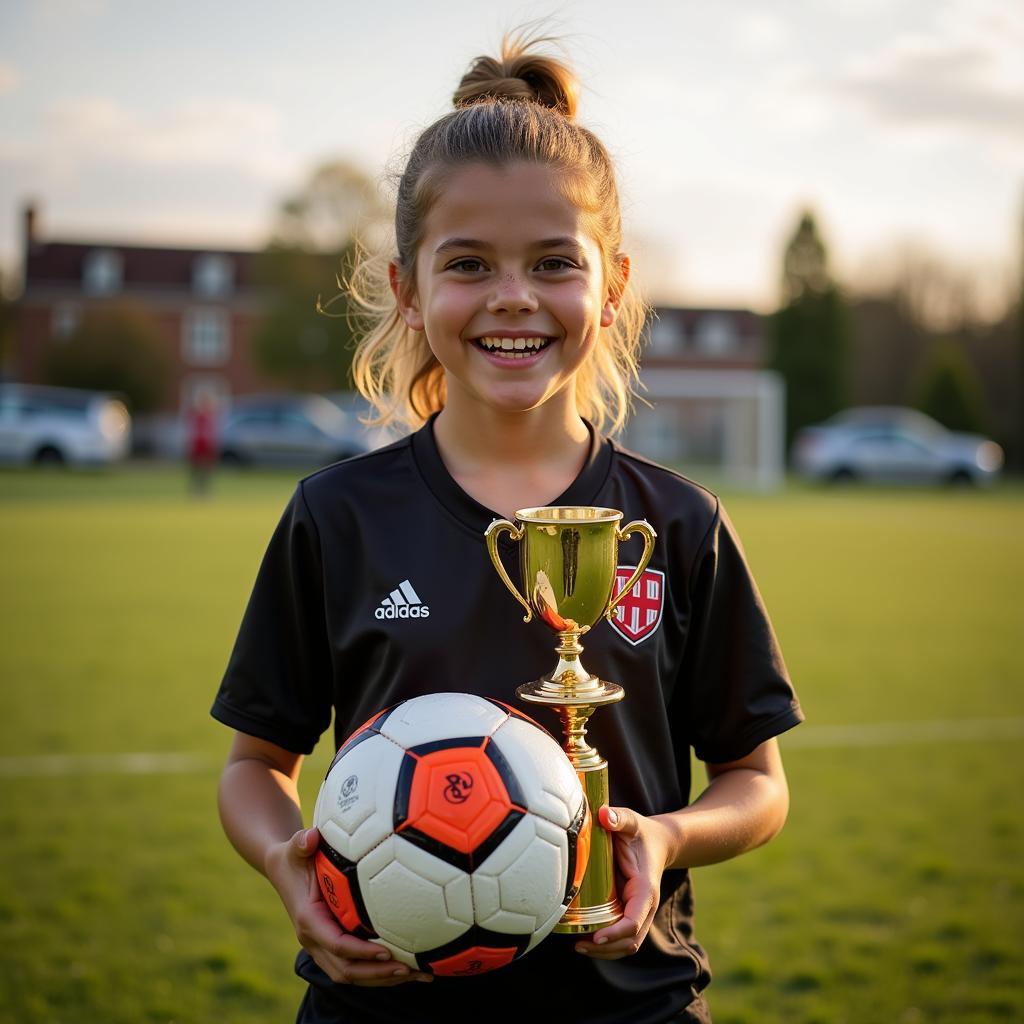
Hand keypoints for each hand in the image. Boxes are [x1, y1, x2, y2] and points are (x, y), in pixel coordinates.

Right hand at [265, 827, 432, 985]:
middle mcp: (313, 940)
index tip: (386, 951)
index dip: (361, 951)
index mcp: (308, 920)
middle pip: (346, 970)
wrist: (283, 869)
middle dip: (378, 974)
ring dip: (382, 979)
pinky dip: (377, 974)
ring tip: (416, 975)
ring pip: (350, 976)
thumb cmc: (294, 857)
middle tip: (411, 969)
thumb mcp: (295, 847)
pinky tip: (404, 968)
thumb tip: (311, 837)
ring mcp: (321, 947)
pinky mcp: (330, 948)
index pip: (336, 944)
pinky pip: (353, 968)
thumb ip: (301, 842)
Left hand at [574, 806, 670, 960]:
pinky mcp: (629, 913)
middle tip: (579, 945)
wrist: (658, 842)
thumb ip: (620, 818)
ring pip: (626, 945)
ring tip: (579, 946)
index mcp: (646, 889)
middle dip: (606, 949)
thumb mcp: (632, 821)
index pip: (634, 921)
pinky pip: (620, 938)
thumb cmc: (641, 833)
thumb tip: (604, 815)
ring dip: (605, 951)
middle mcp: (645, 906)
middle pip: (630, 941)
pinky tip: (585, 939)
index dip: (616, 932)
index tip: (596, 936)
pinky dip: (605, 945)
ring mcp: (638, 913)